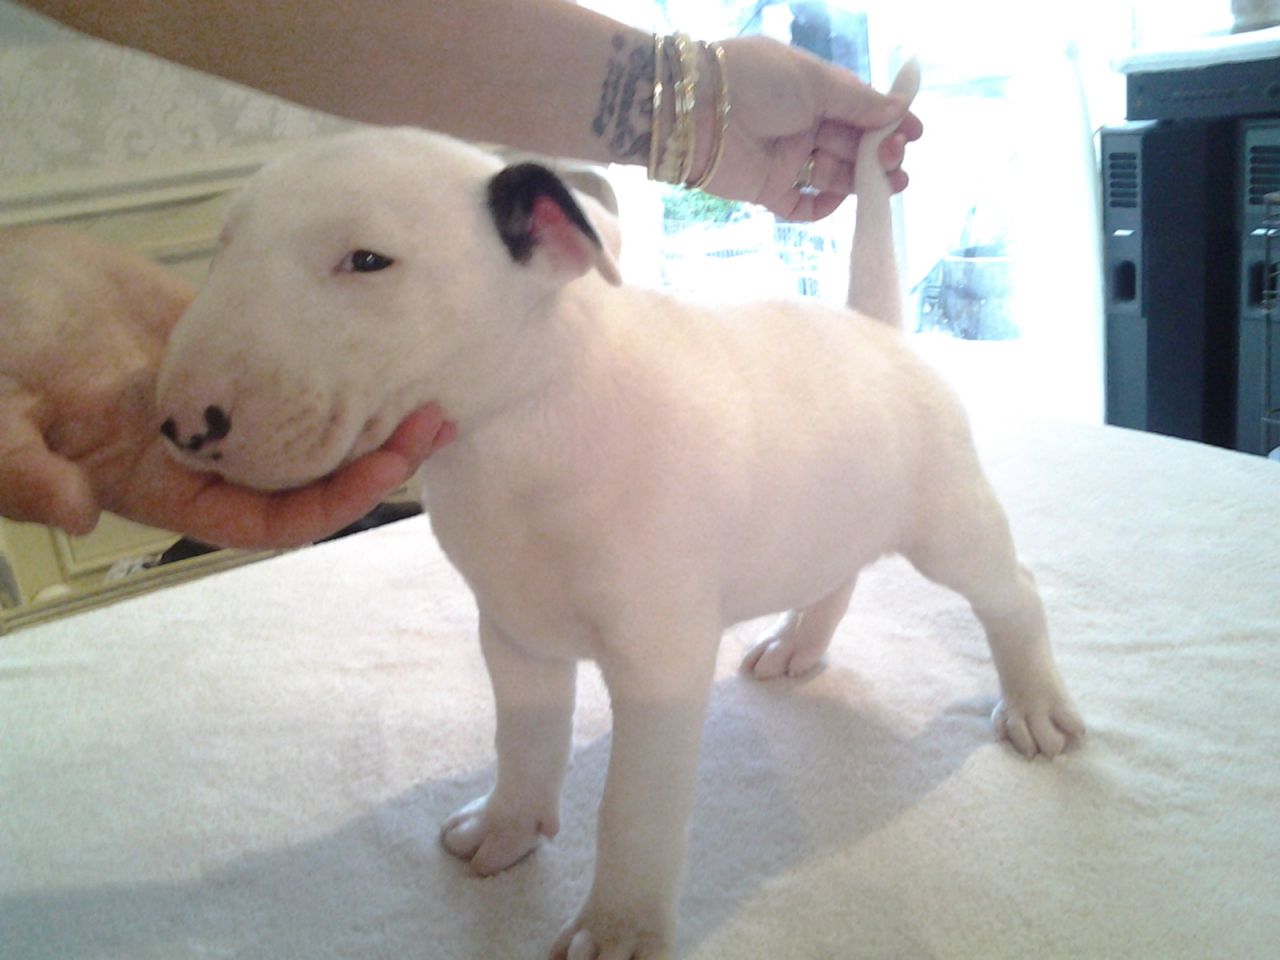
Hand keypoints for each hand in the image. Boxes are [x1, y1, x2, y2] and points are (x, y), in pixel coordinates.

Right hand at [0, 227, 452, 548]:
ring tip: (430, 367)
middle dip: (376, 453)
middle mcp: (209, 447)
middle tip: (436, 413)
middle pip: (311, 471)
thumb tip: (71, 512)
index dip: (330, 507)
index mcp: (166, 483)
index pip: (267, 522)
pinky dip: (339, 348)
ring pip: (315, 411)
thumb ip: (18, 468)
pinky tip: (380, 325)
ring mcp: (224, 392)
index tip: (387, 469)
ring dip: (367, 399)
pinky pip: (297, 353)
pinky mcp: (229, 338)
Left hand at [705, 36, 922, 220]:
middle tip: (897, 160)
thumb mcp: (812, 81)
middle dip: (879, 153)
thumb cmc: (753, 81)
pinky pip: (801, 206)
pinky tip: (841, 199)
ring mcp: (785, 159)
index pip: (859, 109)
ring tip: (889, 184)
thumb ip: (856, 101)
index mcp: (813, 91)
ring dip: (860, 181)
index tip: (915, 132)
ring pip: (832, 175)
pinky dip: (822, 208)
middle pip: (850, 145)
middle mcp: (801, 125)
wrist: (693, 112)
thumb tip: (898, 110)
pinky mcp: (767, 190)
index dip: (888, 122)